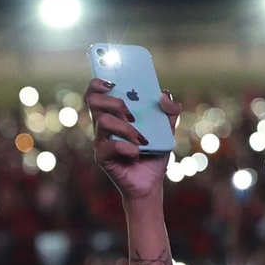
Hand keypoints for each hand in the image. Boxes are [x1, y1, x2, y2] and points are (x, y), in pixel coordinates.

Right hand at [84, 79, 180, 201]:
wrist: (151, 184)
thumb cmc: (154, 155)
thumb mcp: (168, 129)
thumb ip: (170, 110)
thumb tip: (164, 93)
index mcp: (114, 115)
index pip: (96, 92)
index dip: (98, 82)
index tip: (114, 81)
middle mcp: (103, 126)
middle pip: (93, 101)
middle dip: (114, 102)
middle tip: (131, 114)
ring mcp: (101, 141)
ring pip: (104, 121)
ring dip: (126, 127)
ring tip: (142, 138)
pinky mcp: (102, 157)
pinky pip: (111, 145)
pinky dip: (128, 148)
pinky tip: (137, 153)